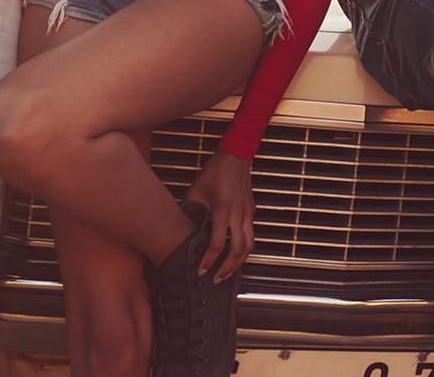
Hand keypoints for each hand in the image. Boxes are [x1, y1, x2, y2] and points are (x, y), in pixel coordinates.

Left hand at [184, 151, 254, 281]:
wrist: (235, 156)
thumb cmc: (215, 171)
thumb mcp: (195, 191)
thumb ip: (190, 211)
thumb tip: (182, 228)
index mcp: (222, 210)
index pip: (217, 244)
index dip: (209, 260)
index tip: (202, 270)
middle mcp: (238, 214)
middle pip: (238, 251)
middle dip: (227, 269)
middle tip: (217, 278)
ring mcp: (247, 213)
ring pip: (249, 246)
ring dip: (239, 262)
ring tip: (228, 271)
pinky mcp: (252, 211)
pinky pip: (251, 235)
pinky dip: (243, 248)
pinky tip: (234, 253)